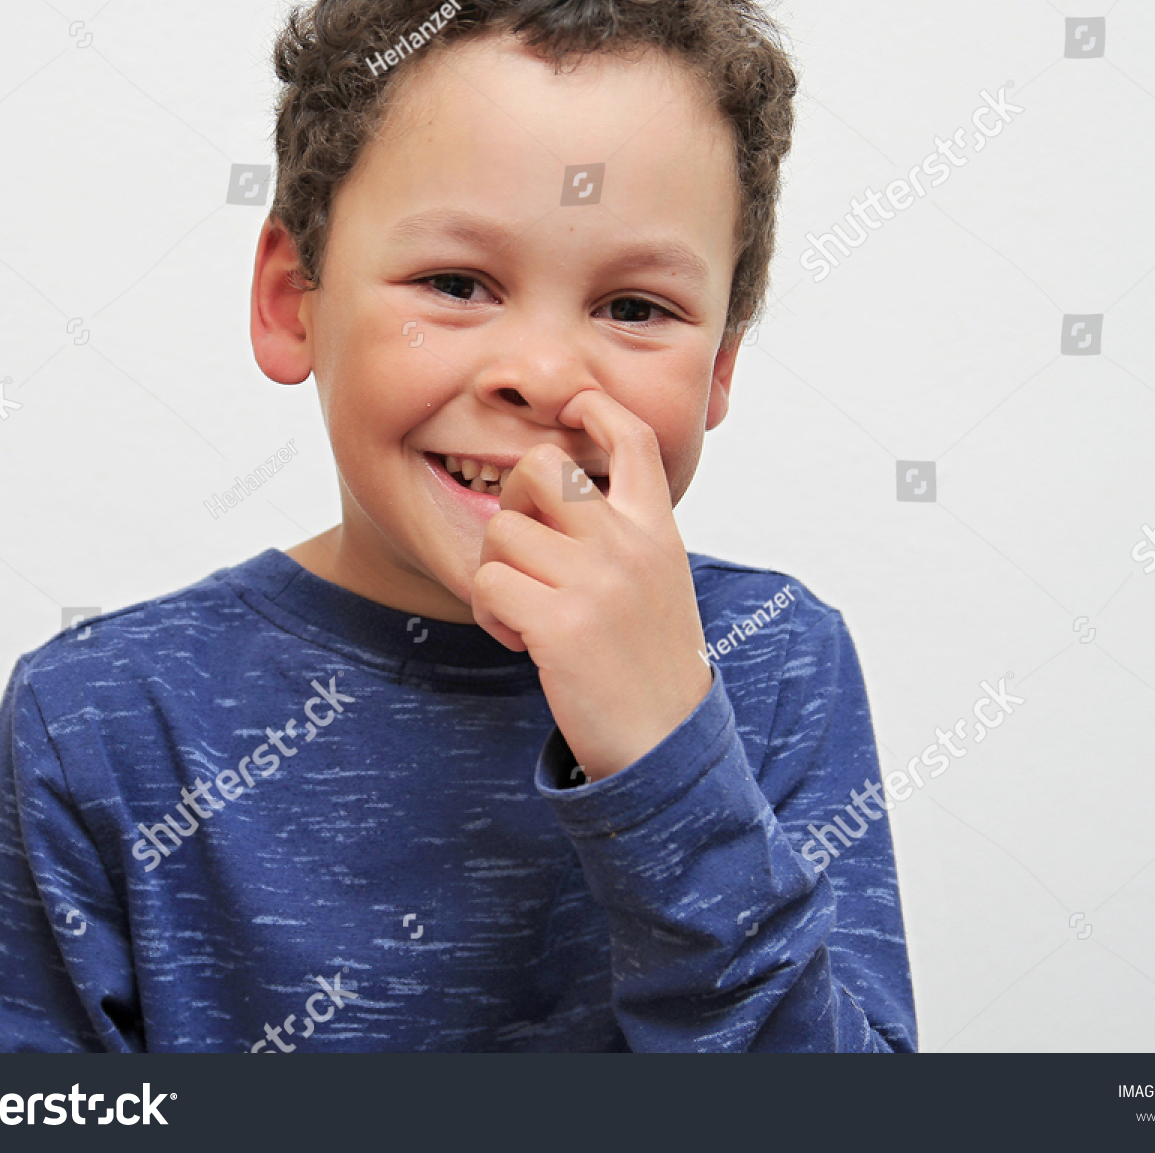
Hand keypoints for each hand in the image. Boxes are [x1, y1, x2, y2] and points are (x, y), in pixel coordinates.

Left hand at [470, 389, 712, 780]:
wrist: (666, 746)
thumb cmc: (651, 665)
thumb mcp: (659, 582)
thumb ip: (624, 536)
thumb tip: (563, 498)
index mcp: (657, 530)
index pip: (632, 439)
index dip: (596, 408)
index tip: (575, 408)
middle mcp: (629, 544)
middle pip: (538, 467)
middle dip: (513, 502)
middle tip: (524, 552)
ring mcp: (595, 581)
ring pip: (501, 531)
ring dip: (496, 573)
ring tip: (525, 613)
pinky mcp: (559, 623)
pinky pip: (488, 585)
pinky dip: (491, 614)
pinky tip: (521, 641)